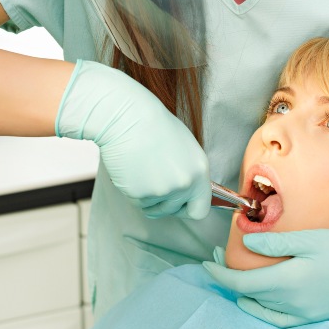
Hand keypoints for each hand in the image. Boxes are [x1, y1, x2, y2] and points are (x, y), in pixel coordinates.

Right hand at [57, 60, 209, 218]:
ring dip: (147, 196)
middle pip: (174, 211)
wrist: (127, 117)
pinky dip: (133, 191)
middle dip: (163, 203)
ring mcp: (163, 191)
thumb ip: (188, 173)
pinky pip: (137, 202)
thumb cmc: (154, 125)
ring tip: (142, 170)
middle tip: (152, 181)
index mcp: (199, 171)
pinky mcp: (141, 194)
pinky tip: (132, 169)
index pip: (200, 210)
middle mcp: (185, 184)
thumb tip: (185, 192)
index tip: (179, 206)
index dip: (187, 209)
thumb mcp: (184, 149)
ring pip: (154, 208)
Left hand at [202, 214, 328, 326]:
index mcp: (289, 283)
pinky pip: (279, 320)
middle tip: (220, 258)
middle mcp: (293, 304)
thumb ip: (275, 245)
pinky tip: (259, 299)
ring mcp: (304, 313)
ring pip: (261, 308)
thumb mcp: (310, 239)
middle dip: (229, 278)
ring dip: (243, 292)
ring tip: (236, 273)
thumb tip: (246, 244)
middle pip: (248, 296)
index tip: (207, 262)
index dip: (220, 274)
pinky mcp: (314, 315)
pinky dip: (263, 310)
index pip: (241, 284)